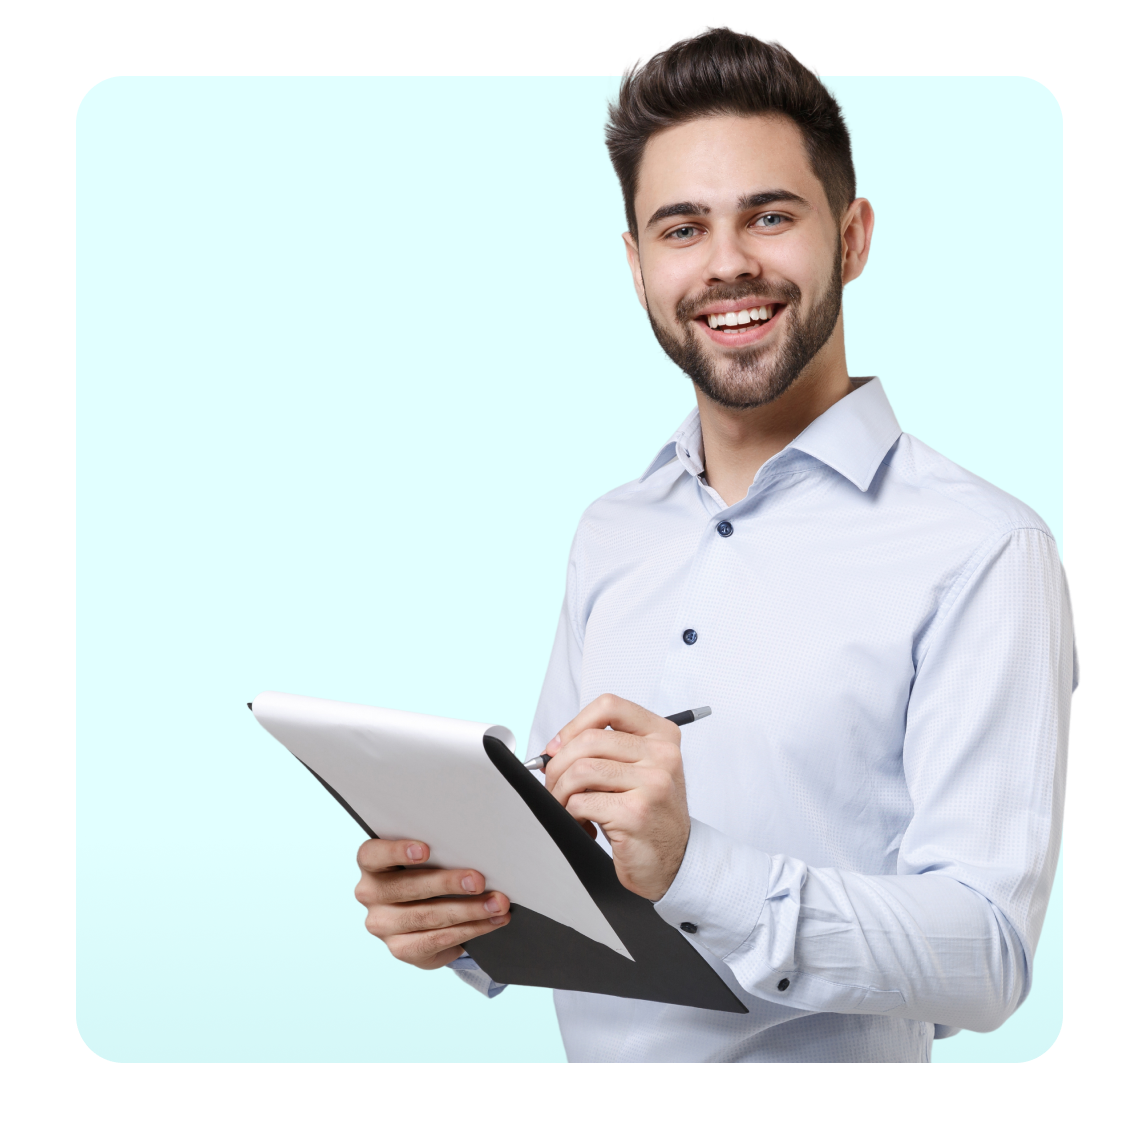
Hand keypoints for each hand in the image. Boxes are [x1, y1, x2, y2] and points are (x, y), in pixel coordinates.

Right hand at [354, 839, 510, 967]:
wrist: (425, 915)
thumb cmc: (427, 874)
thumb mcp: (427, 860)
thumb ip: (438, 853)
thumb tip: (475, 850)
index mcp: (372, 865)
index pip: (372, 855)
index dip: (397, 851)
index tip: (426, 850)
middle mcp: (370, 895)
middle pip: (407, 888)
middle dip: (448, 884)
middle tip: (478, 881)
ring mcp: (383, 925)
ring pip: (427, 917)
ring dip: (468, 910)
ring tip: (496, 904)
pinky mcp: (400, 949)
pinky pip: (437, 940)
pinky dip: (469, 929)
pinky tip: (490, 922)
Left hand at [542, 694, 689, 901]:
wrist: (674, 860)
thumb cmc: (649, 813)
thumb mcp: (637, 769)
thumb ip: (605, 750)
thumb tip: (553, 748)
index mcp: (662, 735)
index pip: (609, 706)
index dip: (574, 724)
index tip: (558, 747)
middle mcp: (662, 755)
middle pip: (589, 740)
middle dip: (558, 764)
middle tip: (554, 785)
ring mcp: (652, 783)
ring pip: (581, 771)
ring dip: (561, 792)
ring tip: (568, 806)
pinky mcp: (636, 813)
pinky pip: (582, 802)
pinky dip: (571, 814)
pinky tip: (584, 824)